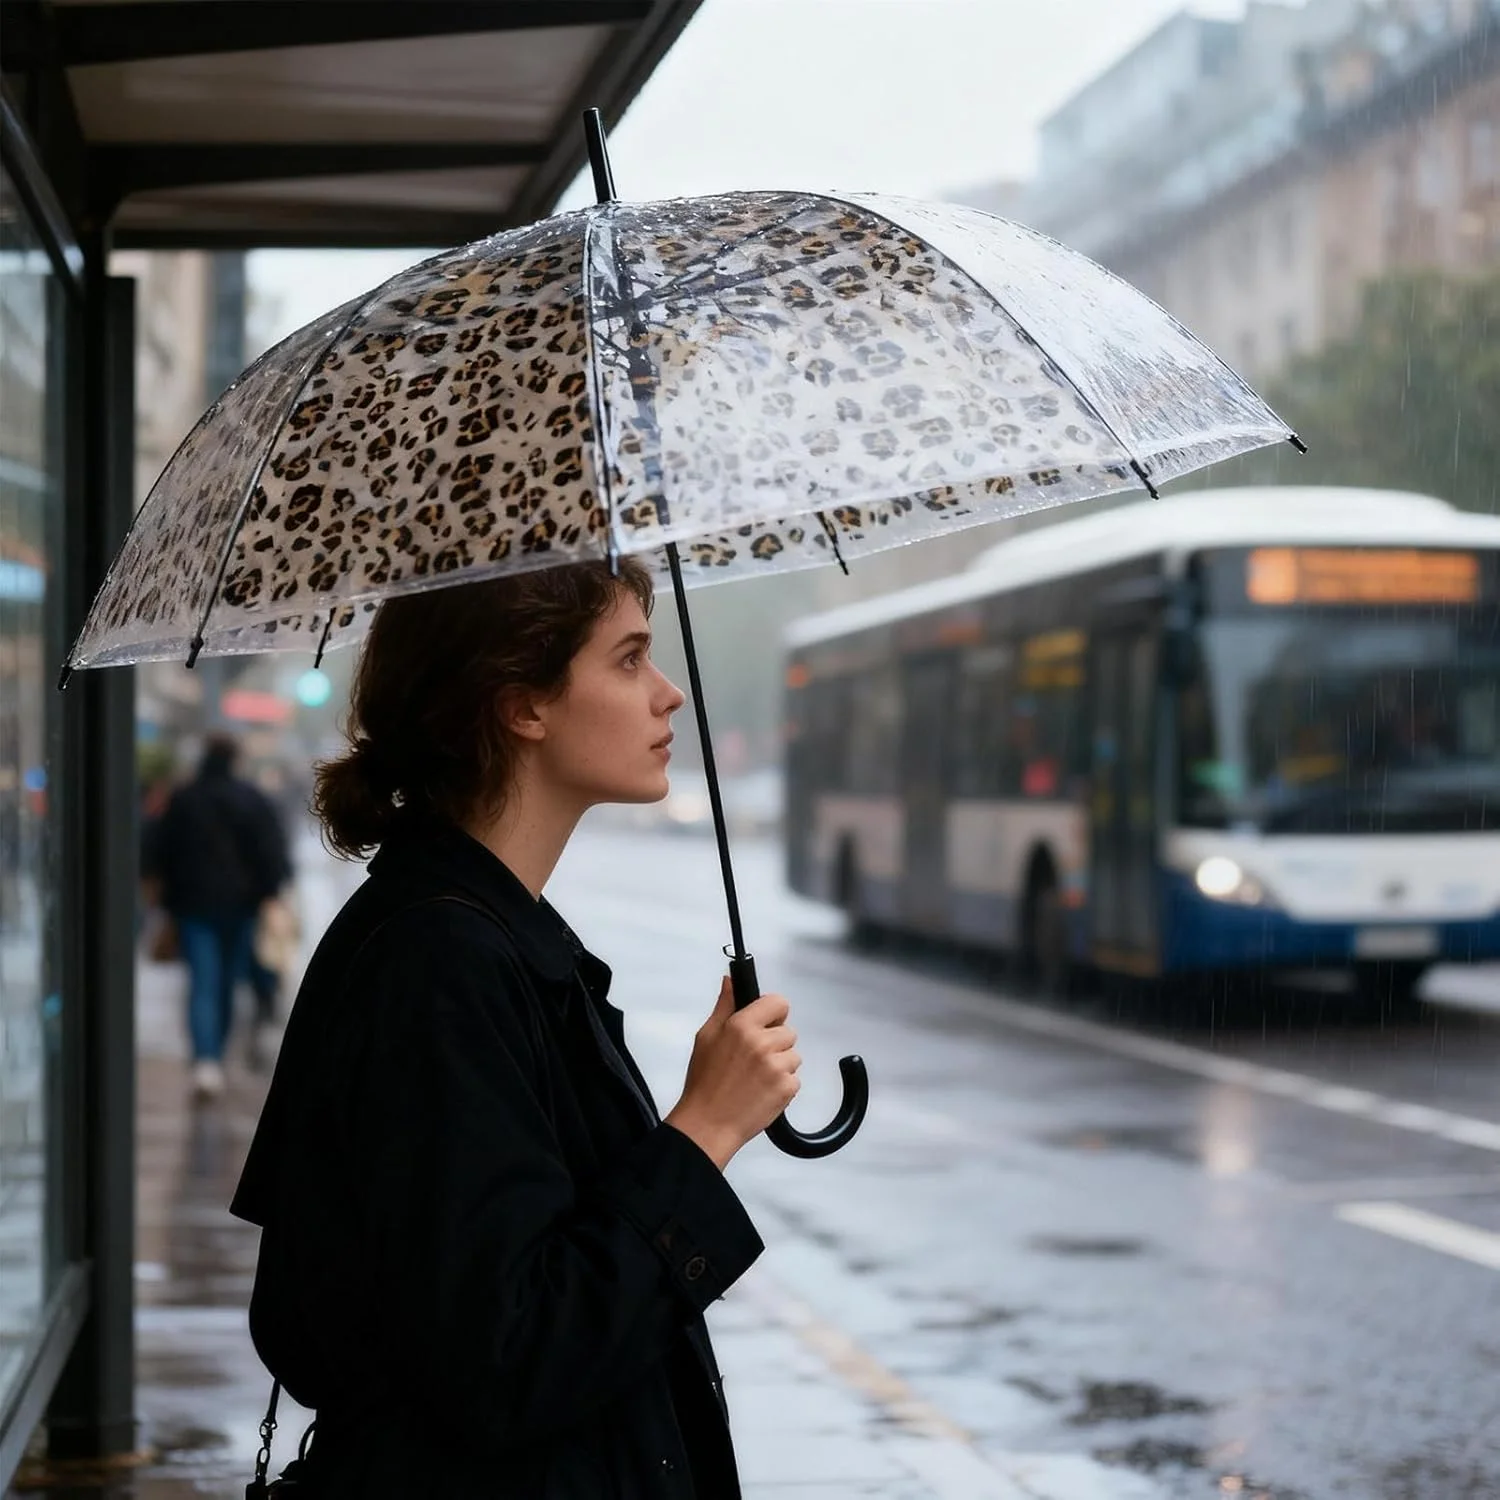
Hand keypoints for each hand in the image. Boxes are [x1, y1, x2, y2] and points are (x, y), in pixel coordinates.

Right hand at [665, 976, 800, 1169]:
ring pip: (793, 1056)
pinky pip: (794, 1079)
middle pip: (788, 1031)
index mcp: (741, 1026)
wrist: (707, 1125)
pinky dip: (782, 1086)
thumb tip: (730, 981)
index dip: (774, 1013)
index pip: (778, 1002)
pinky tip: (761, 1091)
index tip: (767, 1022)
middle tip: (752, 1059)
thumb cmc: (704, 1084)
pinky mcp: (787, 1088)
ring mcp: (776, 1066)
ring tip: (755, 1078)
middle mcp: (762, 1043)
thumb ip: (724, 1006)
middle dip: (775, 1043)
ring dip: (780, 1065)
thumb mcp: (707, 1037)